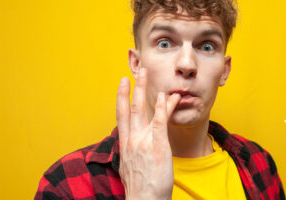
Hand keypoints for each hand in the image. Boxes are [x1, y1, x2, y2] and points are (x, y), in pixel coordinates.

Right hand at [116, 68, 179, 199]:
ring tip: (146, 74)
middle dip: (132, 88)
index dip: (122, 98)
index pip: (121, 115)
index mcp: (125, 144)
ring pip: (141, 110)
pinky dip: (162, 107)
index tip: (123, 84)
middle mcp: (131, 140)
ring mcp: (143, 141)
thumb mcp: (129, 167)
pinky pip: (159, 122)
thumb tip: (133, 147)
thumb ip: (131, 153)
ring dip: (144, 89)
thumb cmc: (140, 187)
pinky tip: (164, 96)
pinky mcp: (158, 146)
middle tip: (136, 71)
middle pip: (129, 108)